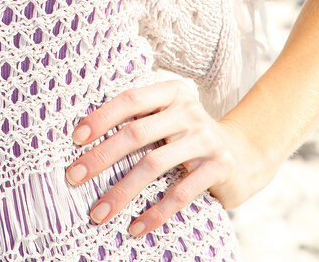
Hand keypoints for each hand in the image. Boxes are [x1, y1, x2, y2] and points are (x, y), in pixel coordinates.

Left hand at [65, 78, 263, 236]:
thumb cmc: (188, 136)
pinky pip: (180, 193)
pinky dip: (155, 212)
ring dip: (121, 191)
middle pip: (136, 133)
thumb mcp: (167, 118)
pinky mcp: (219, 167)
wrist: (243, 154)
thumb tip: (85, 141)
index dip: (101, 118)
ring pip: (154, 165)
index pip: (129, 100)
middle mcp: (188, 110)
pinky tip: (135, 227)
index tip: (75, 139)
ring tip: (98, 212)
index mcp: (170, 92)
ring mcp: (205, 138)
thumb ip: (139, 121)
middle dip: (100, 157)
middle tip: (74, 177)